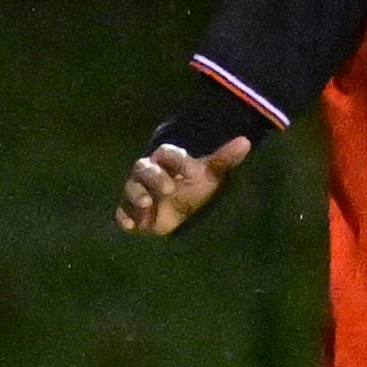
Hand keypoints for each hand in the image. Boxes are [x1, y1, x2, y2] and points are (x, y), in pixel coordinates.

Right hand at [114, 136, 250, 236]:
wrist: (178, 210)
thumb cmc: (194, 188)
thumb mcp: (210, 174)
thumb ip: (224, 159)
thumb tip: (245, 141)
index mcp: (166, 160)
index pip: (167, 153)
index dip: (177, 160)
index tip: (193, 172)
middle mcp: (147, 172)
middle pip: (144, 168)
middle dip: (154, 177)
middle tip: (169, 189)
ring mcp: (137, 191)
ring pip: (131, 188)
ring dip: (136, 195)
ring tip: (147, 204)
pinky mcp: (130, 211)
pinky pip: (121, 212)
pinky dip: (124, 217)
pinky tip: (131, 226)